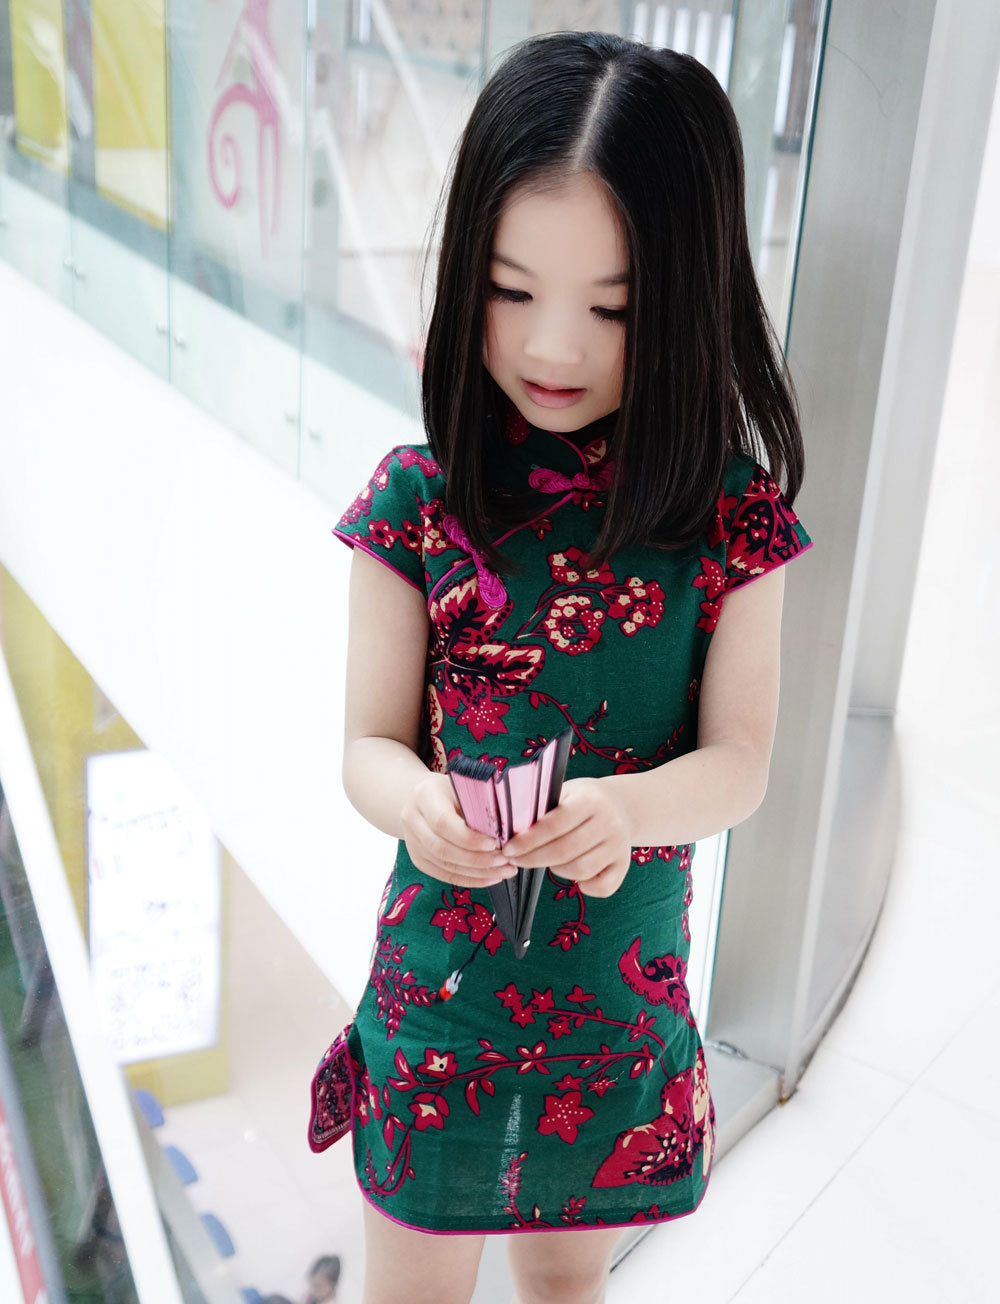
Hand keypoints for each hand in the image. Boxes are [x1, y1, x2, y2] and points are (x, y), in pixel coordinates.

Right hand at [400, 772, 517, 890]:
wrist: (421, 797)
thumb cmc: (450, 790)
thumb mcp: (462, 787)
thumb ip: (478, 805)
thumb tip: (505, 828)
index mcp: (423, 796)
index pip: (443, 823)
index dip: (468, 838)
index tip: (494, 844)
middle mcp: (412, 820)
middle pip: (442, 849)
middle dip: (476, 859)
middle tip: (504, 861)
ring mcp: (412, 842)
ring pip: (444, 865)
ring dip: (477, 872)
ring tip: (503, 871)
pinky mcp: (418, 858)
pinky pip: (443, 874)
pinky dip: (469, 879)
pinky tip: (490, 878)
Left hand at [500, 777, 631, 897]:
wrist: (621, 805)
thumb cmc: (583, 800)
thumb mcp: (565, 792)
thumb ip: (542, 808)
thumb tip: (510, 828)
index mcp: (590, 800)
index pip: (554, 825)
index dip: (528, 840)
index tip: (509, 849)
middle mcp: (609, 823)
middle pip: (565, 851)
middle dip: (534, 859)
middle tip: (516, 860)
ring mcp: (619, 846)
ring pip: (581, 870)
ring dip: (557, 870)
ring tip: (547, 861)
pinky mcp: (624, 865)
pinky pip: (602, 888)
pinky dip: (584, 887)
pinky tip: (573, 874)